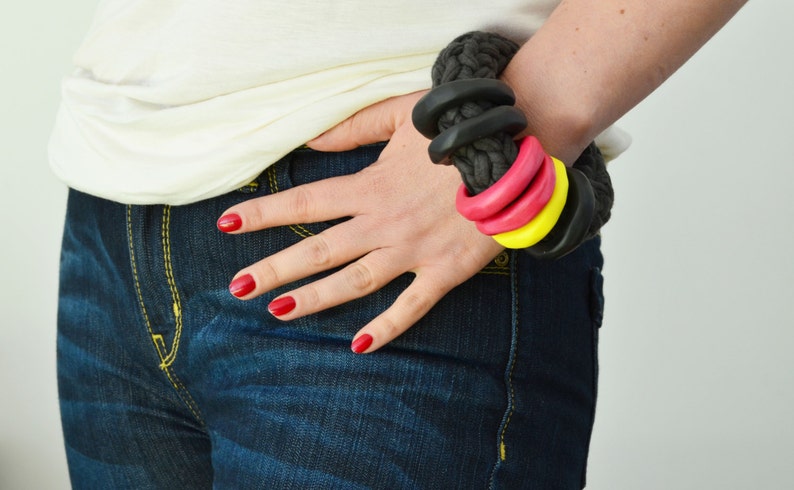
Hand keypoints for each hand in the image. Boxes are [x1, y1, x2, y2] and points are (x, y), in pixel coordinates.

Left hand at [218, 92, 503, 352]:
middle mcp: (384, 223)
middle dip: (274, 268)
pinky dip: (386, 328)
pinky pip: (411, 306)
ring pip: (354, 281)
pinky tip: (358, 345)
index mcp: (371, 185)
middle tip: (237, 285)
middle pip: (318, 249)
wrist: (514, 152)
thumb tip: (309, 140)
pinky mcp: (444, 271)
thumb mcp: (400, 115)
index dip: (263, 213)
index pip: (305, 201)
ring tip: (277, 311)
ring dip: (314, 298)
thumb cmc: (456, 130)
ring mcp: (413, 251)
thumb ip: (351, 127)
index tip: (226, 223)